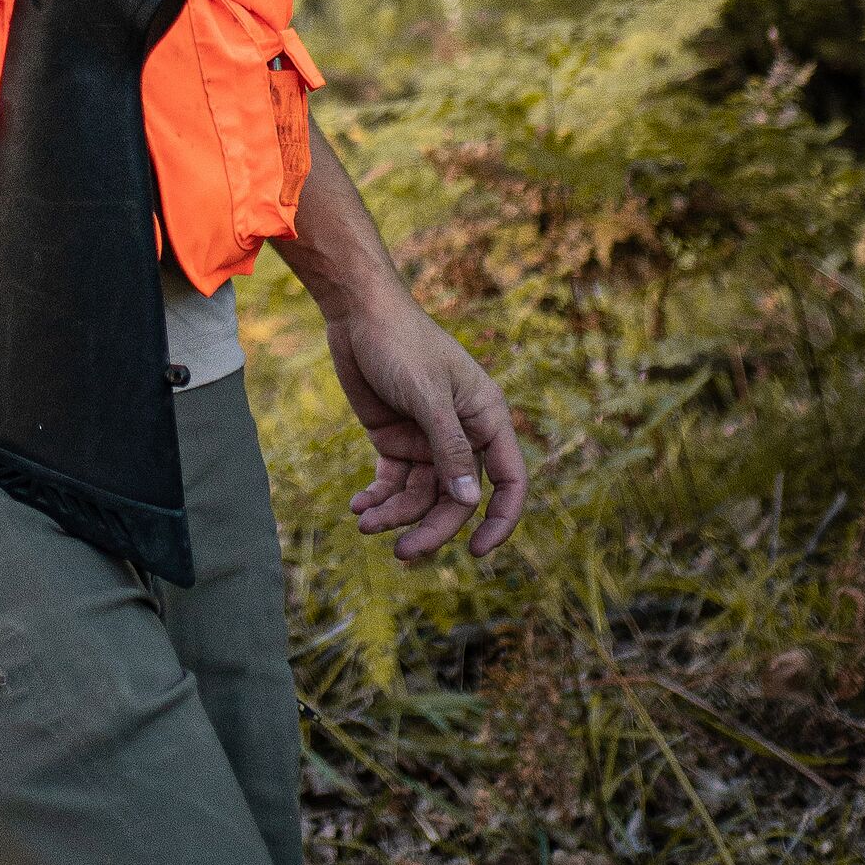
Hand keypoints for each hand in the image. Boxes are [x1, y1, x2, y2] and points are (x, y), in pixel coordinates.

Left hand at [324, 281, 526, 563]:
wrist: (356, 311)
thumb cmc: (401, 342)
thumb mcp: (428, 394)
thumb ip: (450, 449)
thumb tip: (469, 503)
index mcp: (486, 419)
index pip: (509, 482)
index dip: (499, 521)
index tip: (476, 553)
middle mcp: (461, 434)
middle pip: (455, 499)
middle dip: (430, 528)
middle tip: (401, 553)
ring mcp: (426, 439)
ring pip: (420, 496)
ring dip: (395, 514)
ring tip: (364, 523)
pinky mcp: (395, 439)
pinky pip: (393, 482)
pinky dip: (378, 498)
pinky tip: (358, 508)